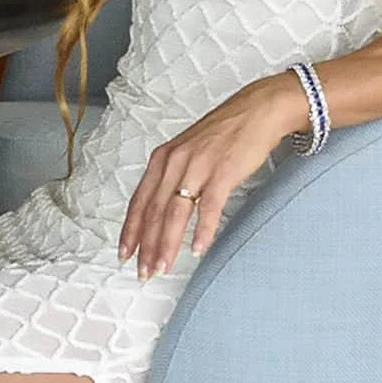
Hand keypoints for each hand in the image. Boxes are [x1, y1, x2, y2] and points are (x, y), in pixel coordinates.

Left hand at [123, 74, 310, 275]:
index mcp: (163, 158)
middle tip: (143, 271)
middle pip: (153, 211)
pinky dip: (202, 230)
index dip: (130, 230)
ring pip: (175, 212)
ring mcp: (198, 166)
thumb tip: (161, 208)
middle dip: (146, 245)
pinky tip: (197, 249)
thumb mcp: (188, 151)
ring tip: (162, 267)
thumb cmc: (224, 134)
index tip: (124, 253)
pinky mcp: (223, 172)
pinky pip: (208, 206)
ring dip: (167, 244)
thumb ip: (173, 176)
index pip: (139, 201)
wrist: (257, 110)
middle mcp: (175, 162)